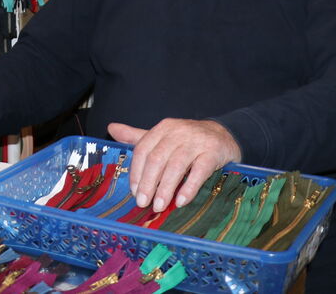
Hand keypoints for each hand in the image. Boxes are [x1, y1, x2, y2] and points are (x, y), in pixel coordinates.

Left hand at [108, 119, 241, 212]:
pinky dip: (189, 187)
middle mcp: (178, 132)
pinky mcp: (213, 152)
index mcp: (163, 128)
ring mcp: (197, 141)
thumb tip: (112, 128)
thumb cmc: (188, 140)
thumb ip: (138, 136)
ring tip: (159, 206)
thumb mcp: (163, 136)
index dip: (136, 172)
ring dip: (166, 188)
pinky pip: (200, 171)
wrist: (224, 134)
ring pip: (176, 165)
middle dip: (148, 183)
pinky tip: (181, 201)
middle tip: (143, 203)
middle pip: (157, 159)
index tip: (133, 191)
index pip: (143, 150)